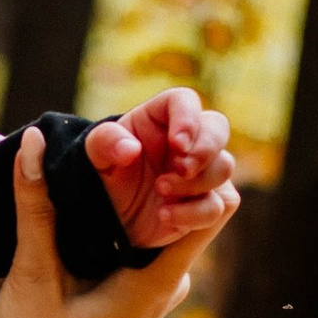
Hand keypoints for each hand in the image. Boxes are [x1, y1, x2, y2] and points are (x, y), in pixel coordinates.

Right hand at [0, 123, 236, 317]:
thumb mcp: (33, 277)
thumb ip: (36, 207)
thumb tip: (32, 140)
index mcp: (160, 278)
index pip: (216, 204)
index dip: (197, 163)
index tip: (154, 143)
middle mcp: (171, 281)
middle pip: (194, 204)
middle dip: (167, 165)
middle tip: (120, 143)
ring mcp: (158, 288)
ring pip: (167, 219)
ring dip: (142, 188)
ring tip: (101, 161)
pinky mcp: (139, 293)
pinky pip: (145, 239)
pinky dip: (127, 212)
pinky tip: (89, 197)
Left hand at [90, 88, 234, 253]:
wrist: (112, 216)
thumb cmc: (105, 175)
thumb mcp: (94, 156)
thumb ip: (105, 143)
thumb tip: (131, 148)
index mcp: (161, 117)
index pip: (185, 101)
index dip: (188, 118)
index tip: (178, 143)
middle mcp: (188, 139)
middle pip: (217, 128)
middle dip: (204, 151)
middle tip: (181, 170)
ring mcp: (201, 170)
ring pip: (223, 167)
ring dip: (195, 183)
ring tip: (161, 191)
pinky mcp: (207, 201)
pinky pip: (219, 205)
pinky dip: (194, 213)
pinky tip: (166, 215)